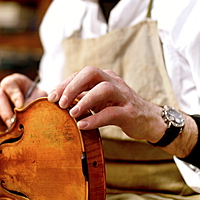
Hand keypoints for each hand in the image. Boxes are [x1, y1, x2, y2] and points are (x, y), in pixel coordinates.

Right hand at [0, 73, 46, 126]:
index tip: (20, 106)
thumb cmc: (38, 101)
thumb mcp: (39, 98)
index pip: (10, 84)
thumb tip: (24, 110)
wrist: (37, 109)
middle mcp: (3, 89)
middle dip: (4, 109)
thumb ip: (34, 101)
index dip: (14, 95)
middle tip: (11, 122)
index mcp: (15, 82)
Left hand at [48, 66, 164, 141]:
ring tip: (72, 113)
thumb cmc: (119, 109)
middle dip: (73, 86)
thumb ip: (83, 97)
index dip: (65, 83)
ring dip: (84, 100)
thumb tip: (58, 101)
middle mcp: (114, 82)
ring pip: (103, 89)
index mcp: (105, 78)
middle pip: (92, 73)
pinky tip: (82, 125)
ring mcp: (123, 96)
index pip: (82, 74)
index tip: (51, 97)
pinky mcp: (130, 112)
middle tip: (60, 102)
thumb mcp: (100, 101)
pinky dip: (95, 119)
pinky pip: (111, 113)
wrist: (148, 120)